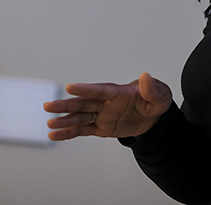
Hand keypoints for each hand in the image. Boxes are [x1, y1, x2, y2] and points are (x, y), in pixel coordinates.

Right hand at [43, 72, 171, 140]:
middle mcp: (107, 102)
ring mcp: (102, 115)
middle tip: (49, 106)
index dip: (86, 89)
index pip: (101, 90)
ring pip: (80, 117)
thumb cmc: (155, 100)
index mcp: (119, 92)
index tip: (70, 87)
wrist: (153, 118)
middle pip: (84, 103)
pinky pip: (83, 130)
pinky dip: (69, 133)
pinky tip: (55, 134)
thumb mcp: (161, 95)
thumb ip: (152, 89)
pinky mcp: (100, 127)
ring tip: (50, 123)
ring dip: (65, 120)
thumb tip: (146, 76)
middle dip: (67, 104)